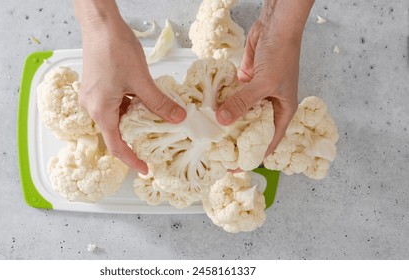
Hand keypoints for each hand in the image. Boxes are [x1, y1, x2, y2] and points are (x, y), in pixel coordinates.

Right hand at [76, 11, 185, 173]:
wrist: (100, 24)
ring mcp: (93, 97)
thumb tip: (178, 119)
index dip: (132, 160)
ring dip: (134, 121)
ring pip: (116, 118)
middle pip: (115, 133)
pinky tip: (144, 102)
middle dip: (135, 140)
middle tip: (156, 144)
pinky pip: (114, 106)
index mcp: (100, 111)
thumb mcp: (141, 81)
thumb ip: (159, 103)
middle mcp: (92, 107)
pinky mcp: (97, 88)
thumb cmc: (115, 49)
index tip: (146, 169)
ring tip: (155, 120)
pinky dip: (129, 108)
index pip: (116, 146)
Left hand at [216, 20, 303, 156]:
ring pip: (239, 112)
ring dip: (226, 120)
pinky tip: (206, 110)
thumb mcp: (264, 84)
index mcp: (282, 112)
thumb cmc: (281, 56)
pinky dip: (221, 101)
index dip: (254, 157)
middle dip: (236, 140)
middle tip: (216, 152)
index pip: (269, 142)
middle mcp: (269, 105)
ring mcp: (256, 93)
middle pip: (251, 128)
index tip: (236, 167)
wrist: (276, 26)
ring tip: (207, 134)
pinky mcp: (245, 81)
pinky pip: (231, 96)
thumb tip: (222, 121)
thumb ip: (243, 103)